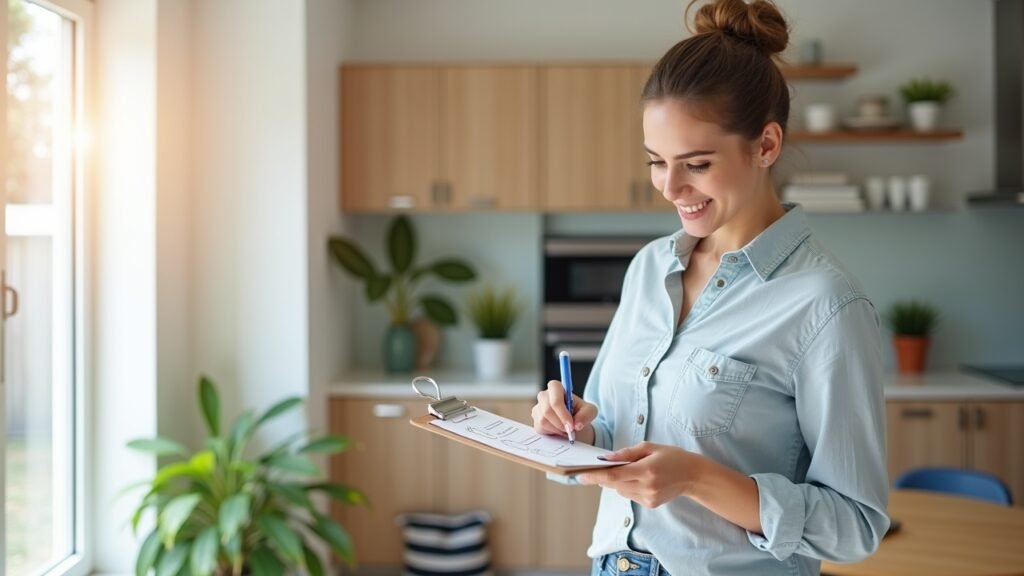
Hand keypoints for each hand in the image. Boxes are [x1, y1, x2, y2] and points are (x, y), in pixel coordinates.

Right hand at [532, 380, 596, 441]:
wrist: (574, 423)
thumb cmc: (581, 413)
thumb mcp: (590, 411)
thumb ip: (586, 415)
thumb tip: (577, 424)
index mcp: (557, 387)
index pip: (554, 391)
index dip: (562, 410)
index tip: (571, 423)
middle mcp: (544, 395)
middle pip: (547, 409)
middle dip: (560, 423)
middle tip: (570, 430)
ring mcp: (538, 407)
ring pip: (543, 420)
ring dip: (557, 428)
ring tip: (566, 428)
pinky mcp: (535, 419)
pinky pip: (540, 427)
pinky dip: (552, 432)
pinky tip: (559, 430)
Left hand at [577, 442, 706, 508]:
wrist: (693, 475)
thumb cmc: (671, 456)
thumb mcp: (650, 447)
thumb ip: (627, 453)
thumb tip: (606, 458)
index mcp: (647, 470)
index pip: (614, 475)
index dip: (595, 475)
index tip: (580, 475)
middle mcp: (647, 487)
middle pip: (614, 484)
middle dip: (601, 477)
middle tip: (589, 470)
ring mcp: (649, 498)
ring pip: (620, 491)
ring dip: (616, 481)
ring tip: (622, 470)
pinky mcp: (650, 504)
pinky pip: (629, 495)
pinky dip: (627, 486)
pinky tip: (636, 478)